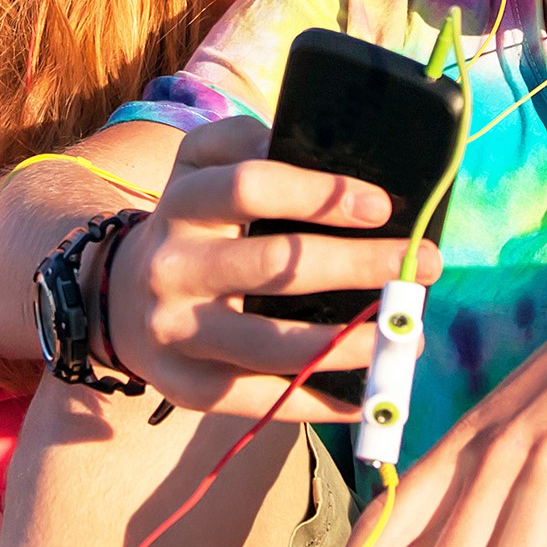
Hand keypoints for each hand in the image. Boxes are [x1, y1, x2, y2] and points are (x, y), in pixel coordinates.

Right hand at [102, 116, 441, 419]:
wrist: (120, 298)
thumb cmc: (193, 225)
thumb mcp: (200, 165)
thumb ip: (248, 143)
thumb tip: (329, 157)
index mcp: (184, 202)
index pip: (251, 187)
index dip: (319, 194)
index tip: (382, 205)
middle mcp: (172, 267)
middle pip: (274, 266)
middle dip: (360, 265)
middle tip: (427, 264)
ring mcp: (175, 333)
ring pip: (270, 346)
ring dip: (350, 344)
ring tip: (409, 335)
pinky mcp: (185, 388)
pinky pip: (260, 402)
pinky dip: (319, 404)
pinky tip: (369, 399)